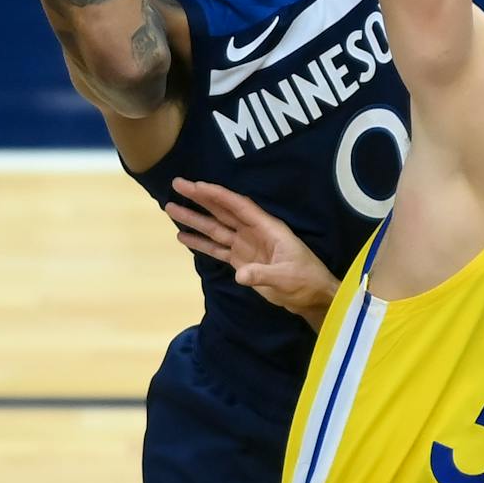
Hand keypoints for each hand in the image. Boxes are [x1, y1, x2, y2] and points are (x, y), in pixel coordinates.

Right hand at [167, 178, 338, 327]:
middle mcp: (253, 232)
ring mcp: (246, 246)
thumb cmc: (306, 281)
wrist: (313, 298)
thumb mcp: (287, 278)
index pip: (238, 206)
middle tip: (176, 184)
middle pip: (222, 211)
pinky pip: (217, 248)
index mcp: (267, 227)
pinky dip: (200, 243)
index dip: (217, 195)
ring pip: (215, 228)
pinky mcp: (241, 261)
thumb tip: (239, 274)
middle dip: (200, 198)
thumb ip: (263, 274)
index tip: (196, 185)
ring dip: (194, 219)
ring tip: (171, 208)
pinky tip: (183, 237)